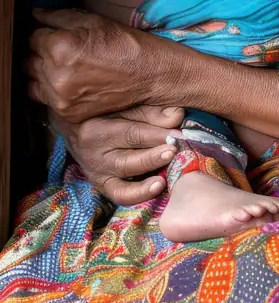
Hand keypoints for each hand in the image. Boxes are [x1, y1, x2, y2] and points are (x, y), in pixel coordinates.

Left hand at [27, 9, 179, 122]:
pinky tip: (68, 82)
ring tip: (60, 66)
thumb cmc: (122, 43)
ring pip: (32, 82)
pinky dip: (51, 91)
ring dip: (41, 73)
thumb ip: (58, 17)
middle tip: (56, 49)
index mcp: (60, 48)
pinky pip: (45, 100)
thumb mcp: (92, 20)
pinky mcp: (67, 113)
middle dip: (39, 53)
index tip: (52, 34)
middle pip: (28, 61)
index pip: (32, 38)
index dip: (43, 34)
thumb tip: (34, 14)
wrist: (148, 74)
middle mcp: (55, 75)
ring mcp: (61, 98)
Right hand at [52, 104, 184, 204]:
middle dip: (153, 157)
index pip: (132, 133)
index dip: (158, 135)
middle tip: (174, 152)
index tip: (179, 135)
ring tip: (164, 180)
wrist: (74, 126)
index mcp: (98, 129)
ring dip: (146, 183)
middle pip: (127, 160)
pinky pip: (121, 196)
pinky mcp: (102, 186)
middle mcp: (94, 155)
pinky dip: (139, 194)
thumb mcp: (124, 106)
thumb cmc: (105, 112)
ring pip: (122, 184)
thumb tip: (177, 116)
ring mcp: (97, 174)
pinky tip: (156, 188)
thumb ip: (151, 112)